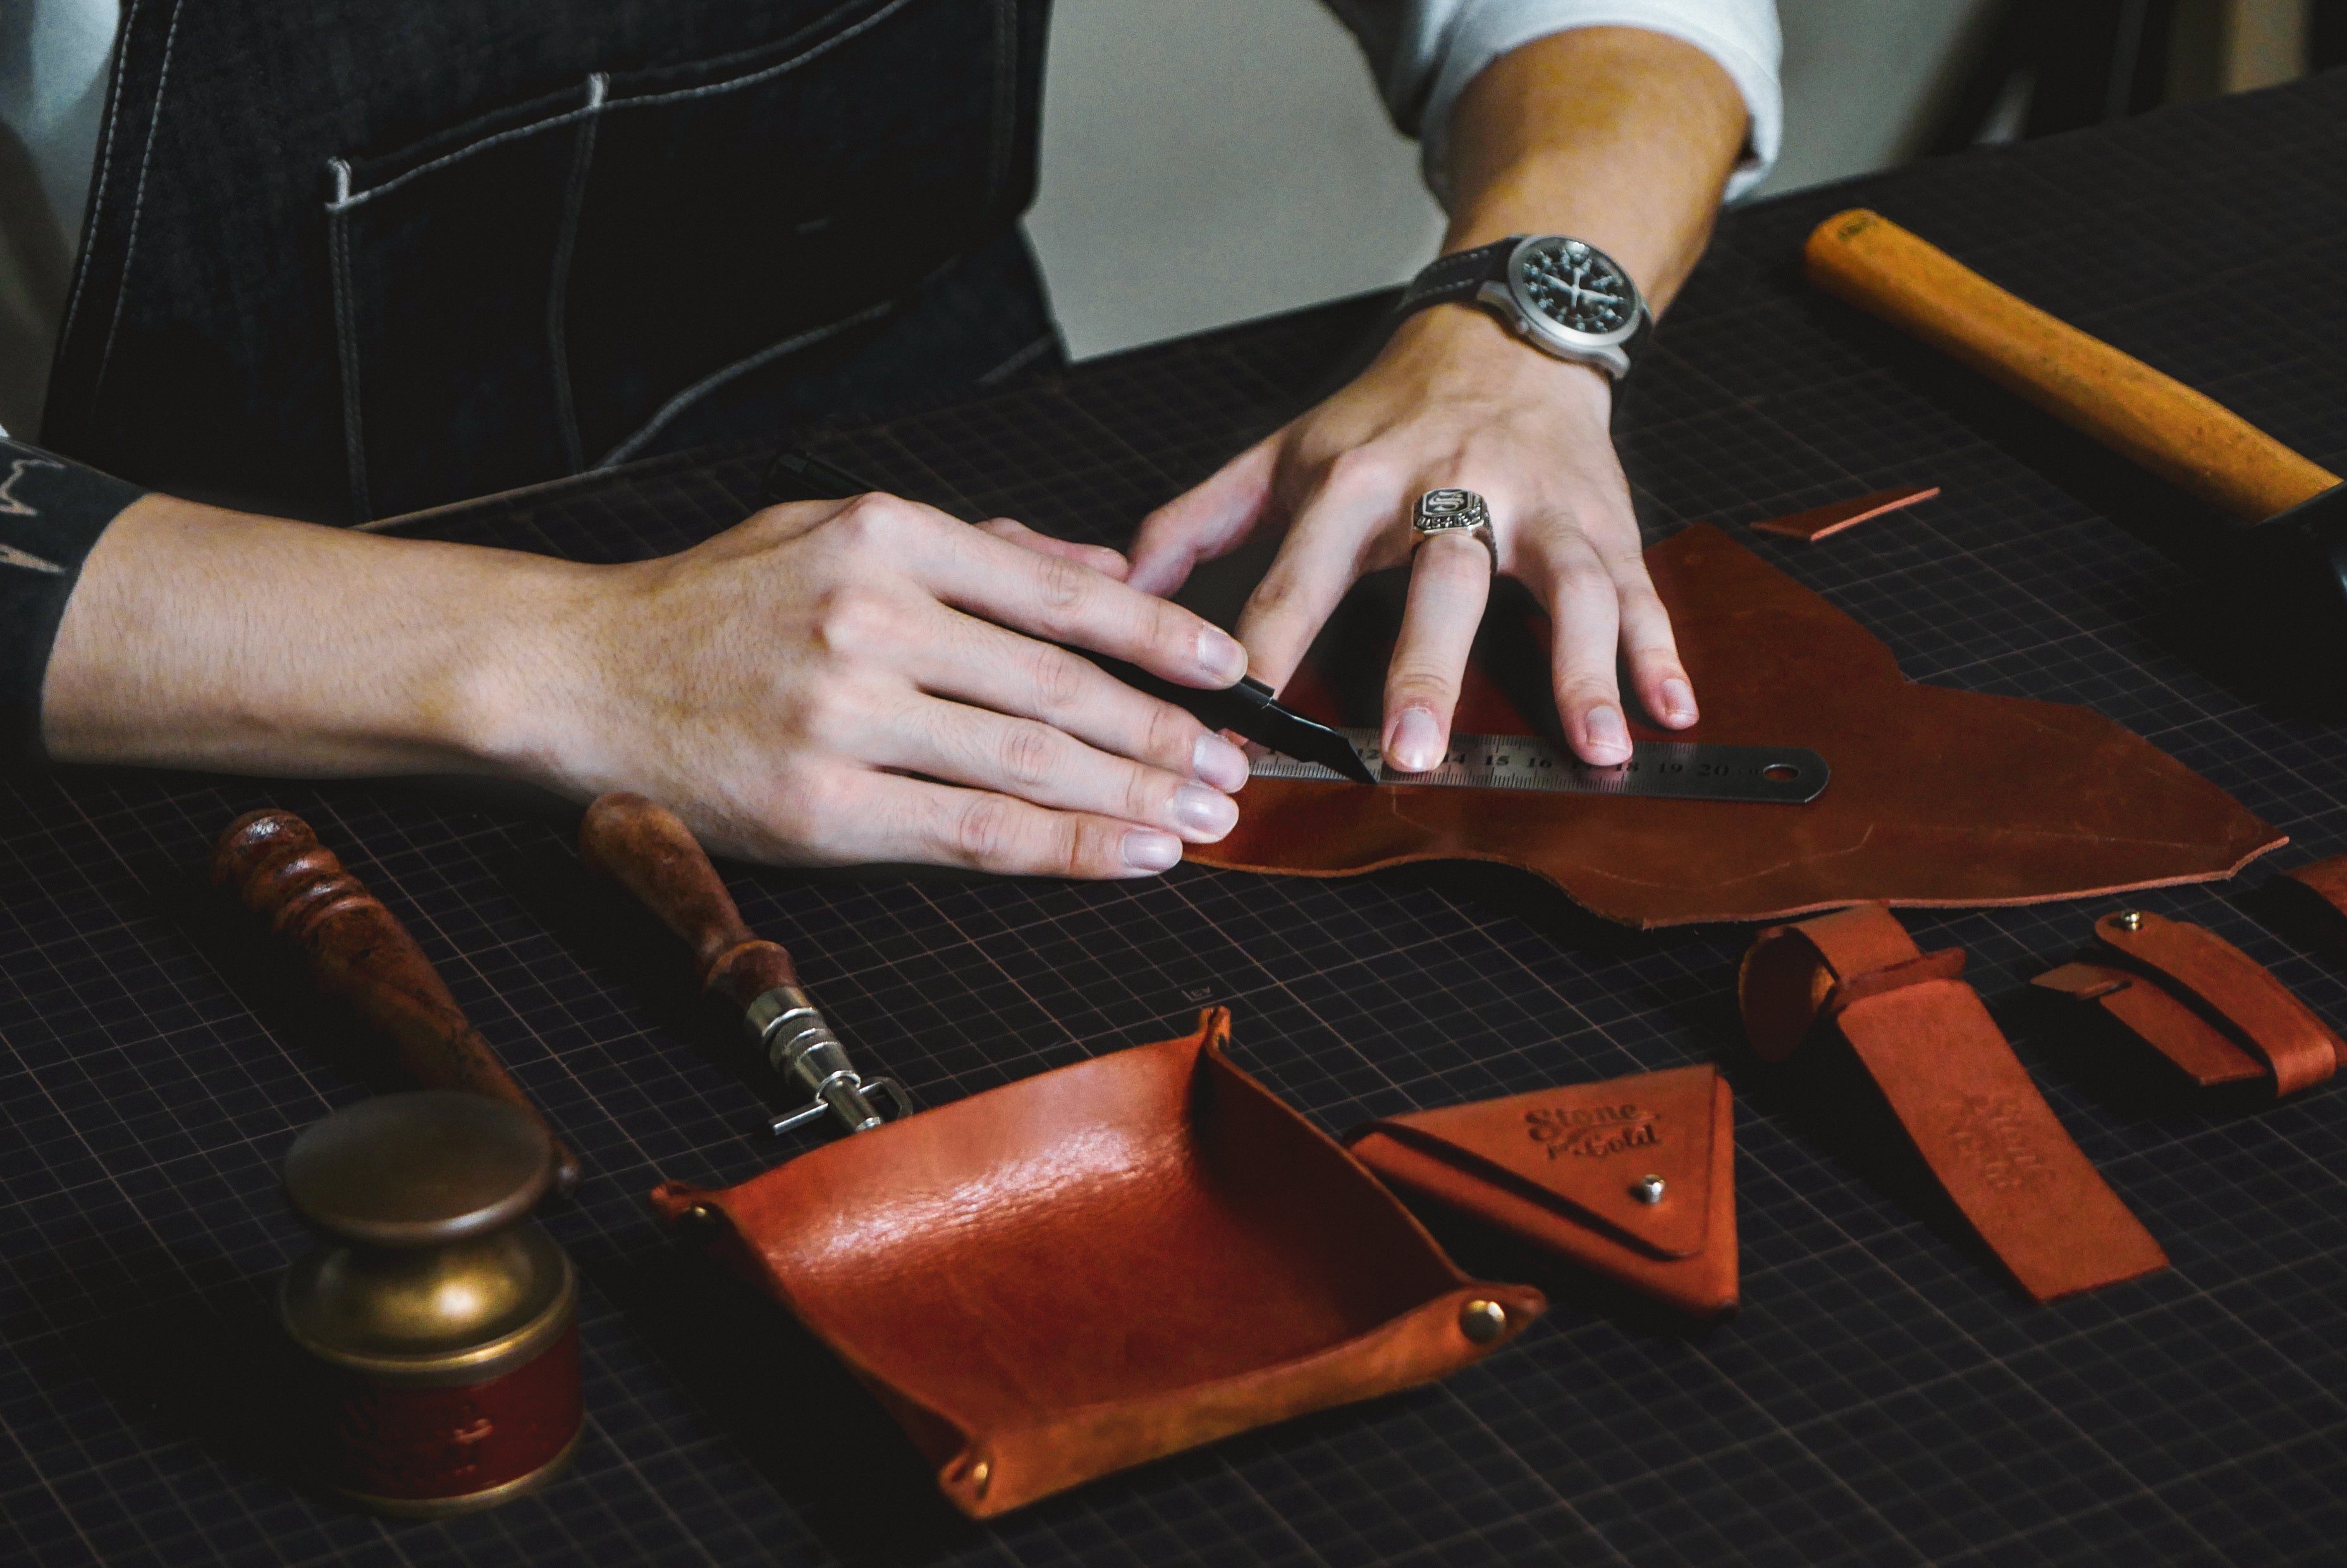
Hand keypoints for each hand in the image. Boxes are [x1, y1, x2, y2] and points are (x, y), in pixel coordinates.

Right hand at [47, 487, 1251, 879]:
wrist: (574, 672)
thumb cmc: (705, 605)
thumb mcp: (828, 528)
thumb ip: (973, 547)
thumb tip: (1094, 562)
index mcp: (886, 537)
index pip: (1060, 591)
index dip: (1159, 634)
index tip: (1227, 668)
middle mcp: (875, 618)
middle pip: (1061, 685)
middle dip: (1167, 733)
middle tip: (1240, 765)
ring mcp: (847, 715)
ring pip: (1031, 760)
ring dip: (1137, 795)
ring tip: (1207, 816)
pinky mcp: (822, 804)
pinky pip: (972, 830)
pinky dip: (1064, 845)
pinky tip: (1129, 856)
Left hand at [1126, 306, 1695, 768]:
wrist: (1503, 331)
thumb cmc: (1383, 414)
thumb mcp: (1281, 454)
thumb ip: (1194, 522)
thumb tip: (1112, 588)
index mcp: (1354, 482)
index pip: (1297, 577)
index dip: (1263, 652)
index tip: (1238, 728)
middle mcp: (1448, 489)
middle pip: (1439, 580)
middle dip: (1427, 666)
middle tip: (1413, 753)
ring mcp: (1534, 505)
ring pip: (1562, 583)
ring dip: (1579, 667)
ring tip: (1593, 748)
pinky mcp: (1602, 518)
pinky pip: (1637, 586)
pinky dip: (1659, 649)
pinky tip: (1669, 710)